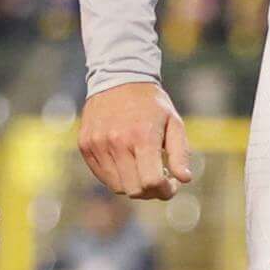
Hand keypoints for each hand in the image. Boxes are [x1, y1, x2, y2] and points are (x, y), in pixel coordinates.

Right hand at [80, 80, 195, 200]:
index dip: (165, 191)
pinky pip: (103, 176)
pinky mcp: (85, 145)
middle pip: (134, 190)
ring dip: (133, 184)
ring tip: (142, 168)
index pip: (151, 182)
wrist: (117, 78)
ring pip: (117, 186)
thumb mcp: (173, 122)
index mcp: (142, 136)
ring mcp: (98, 145)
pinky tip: (127, 161)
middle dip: (151, 191)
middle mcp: (117, 142)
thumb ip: (180, 153)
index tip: (171, 185)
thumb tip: (184, 179)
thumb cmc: (151, 104)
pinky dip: (117, 176)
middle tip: (159, 179)